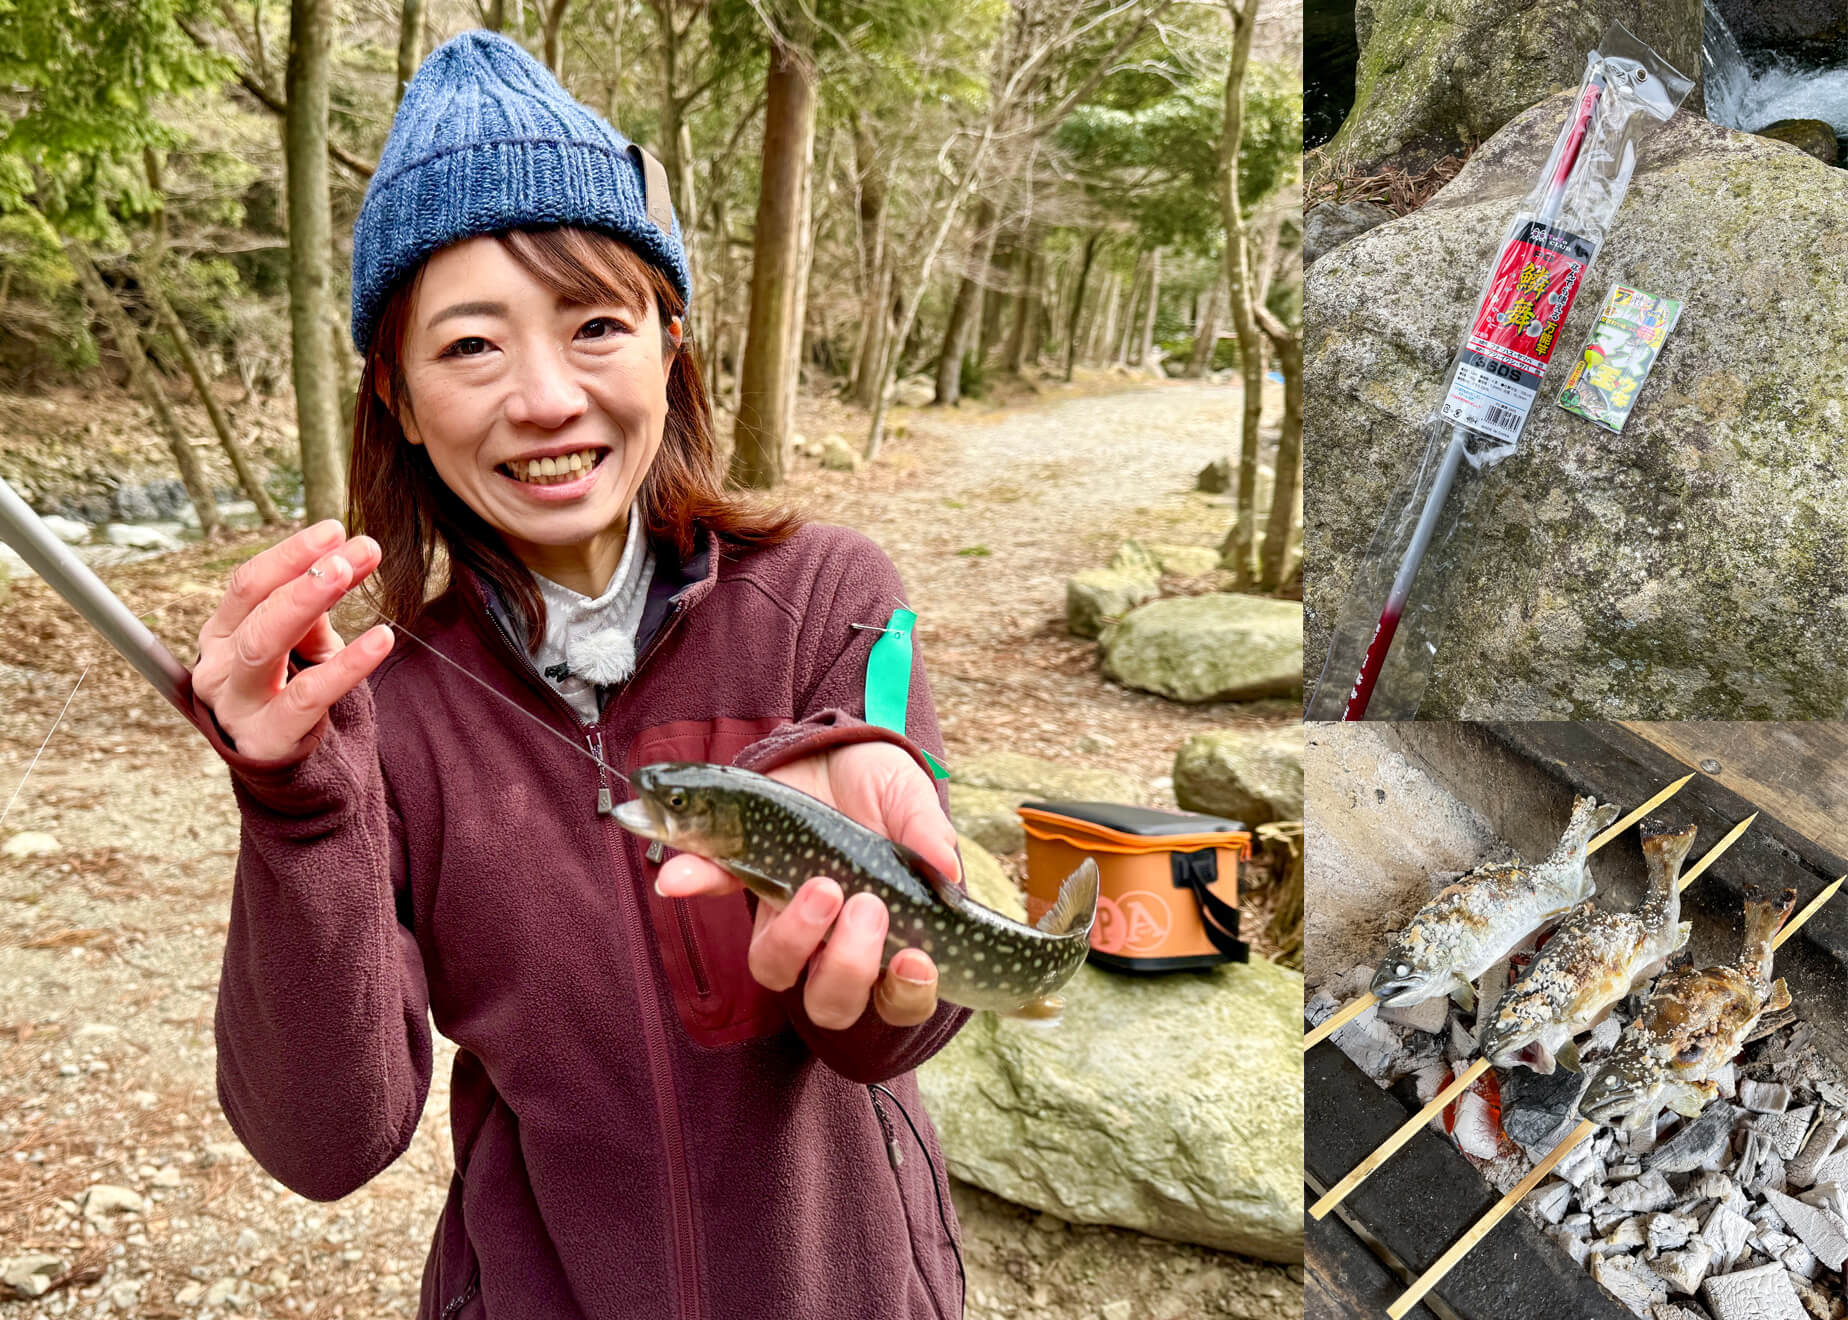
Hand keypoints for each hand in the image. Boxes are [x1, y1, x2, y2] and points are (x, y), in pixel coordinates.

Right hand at [193, 519, 393, 762]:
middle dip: (303, 572)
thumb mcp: (304, 648)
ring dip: (307, 602)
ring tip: (348, 573)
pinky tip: (382, 638)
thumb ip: (316, 610)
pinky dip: (347, 664)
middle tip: (350, 548)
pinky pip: (308, 695)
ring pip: (265, 644)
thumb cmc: (294, 696)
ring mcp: (236, 704)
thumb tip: (340, 559)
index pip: (249, 583)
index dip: (291, 553)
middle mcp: (218, 665)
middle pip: (255, 606)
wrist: (293, 774)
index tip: (336, 529)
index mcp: (223, 633)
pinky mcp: (267, 738)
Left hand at [655, 741, 958, 1029]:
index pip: (901, 998)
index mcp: (889, 935)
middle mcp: (834, 942)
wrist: (838, 749)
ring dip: (790, 939)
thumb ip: (927, 833)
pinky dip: (693, 882)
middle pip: (832, 1000)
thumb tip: (945, 869)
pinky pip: (710, 889)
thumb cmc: (885, 790)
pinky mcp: (743, 875)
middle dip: (847, 968)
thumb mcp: (912, 801)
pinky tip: (676, 876)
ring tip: (815, 886)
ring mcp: (785, 917)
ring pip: (773, 968)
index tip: (913, 960)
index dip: (906, 994)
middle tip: (863, 906)